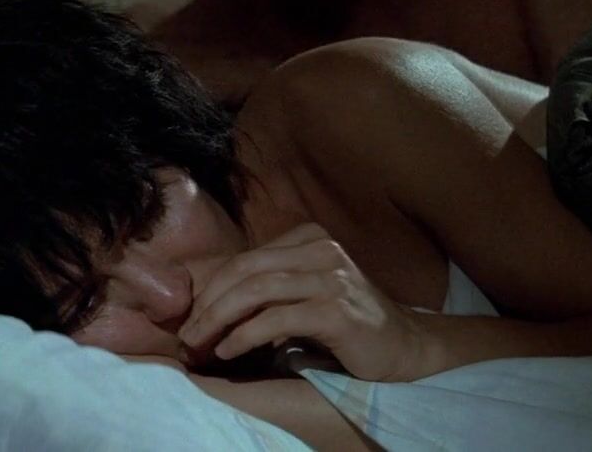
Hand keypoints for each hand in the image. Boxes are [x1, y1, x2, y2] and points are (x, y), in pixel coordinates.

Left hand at [177, 223, 431, 381]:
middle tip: (187, 335)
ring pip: (256, 291)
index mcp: (310, 238)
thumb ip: (272, 285)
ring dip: (218, 320)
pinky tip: (228, 352)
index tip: (191, 318)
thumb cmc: (349, 324)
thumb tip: (211, 301)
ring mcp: (331, 278)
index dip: (211, 288)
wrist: (404, 345)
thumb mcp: (308, 291)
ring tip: (199, 345)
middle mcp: (321, 250)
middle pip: (245, 270)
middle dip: (208, 304)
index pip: (246, 258)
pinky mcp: (336, 310)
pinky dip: (243, 336)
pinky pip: (275, 319)